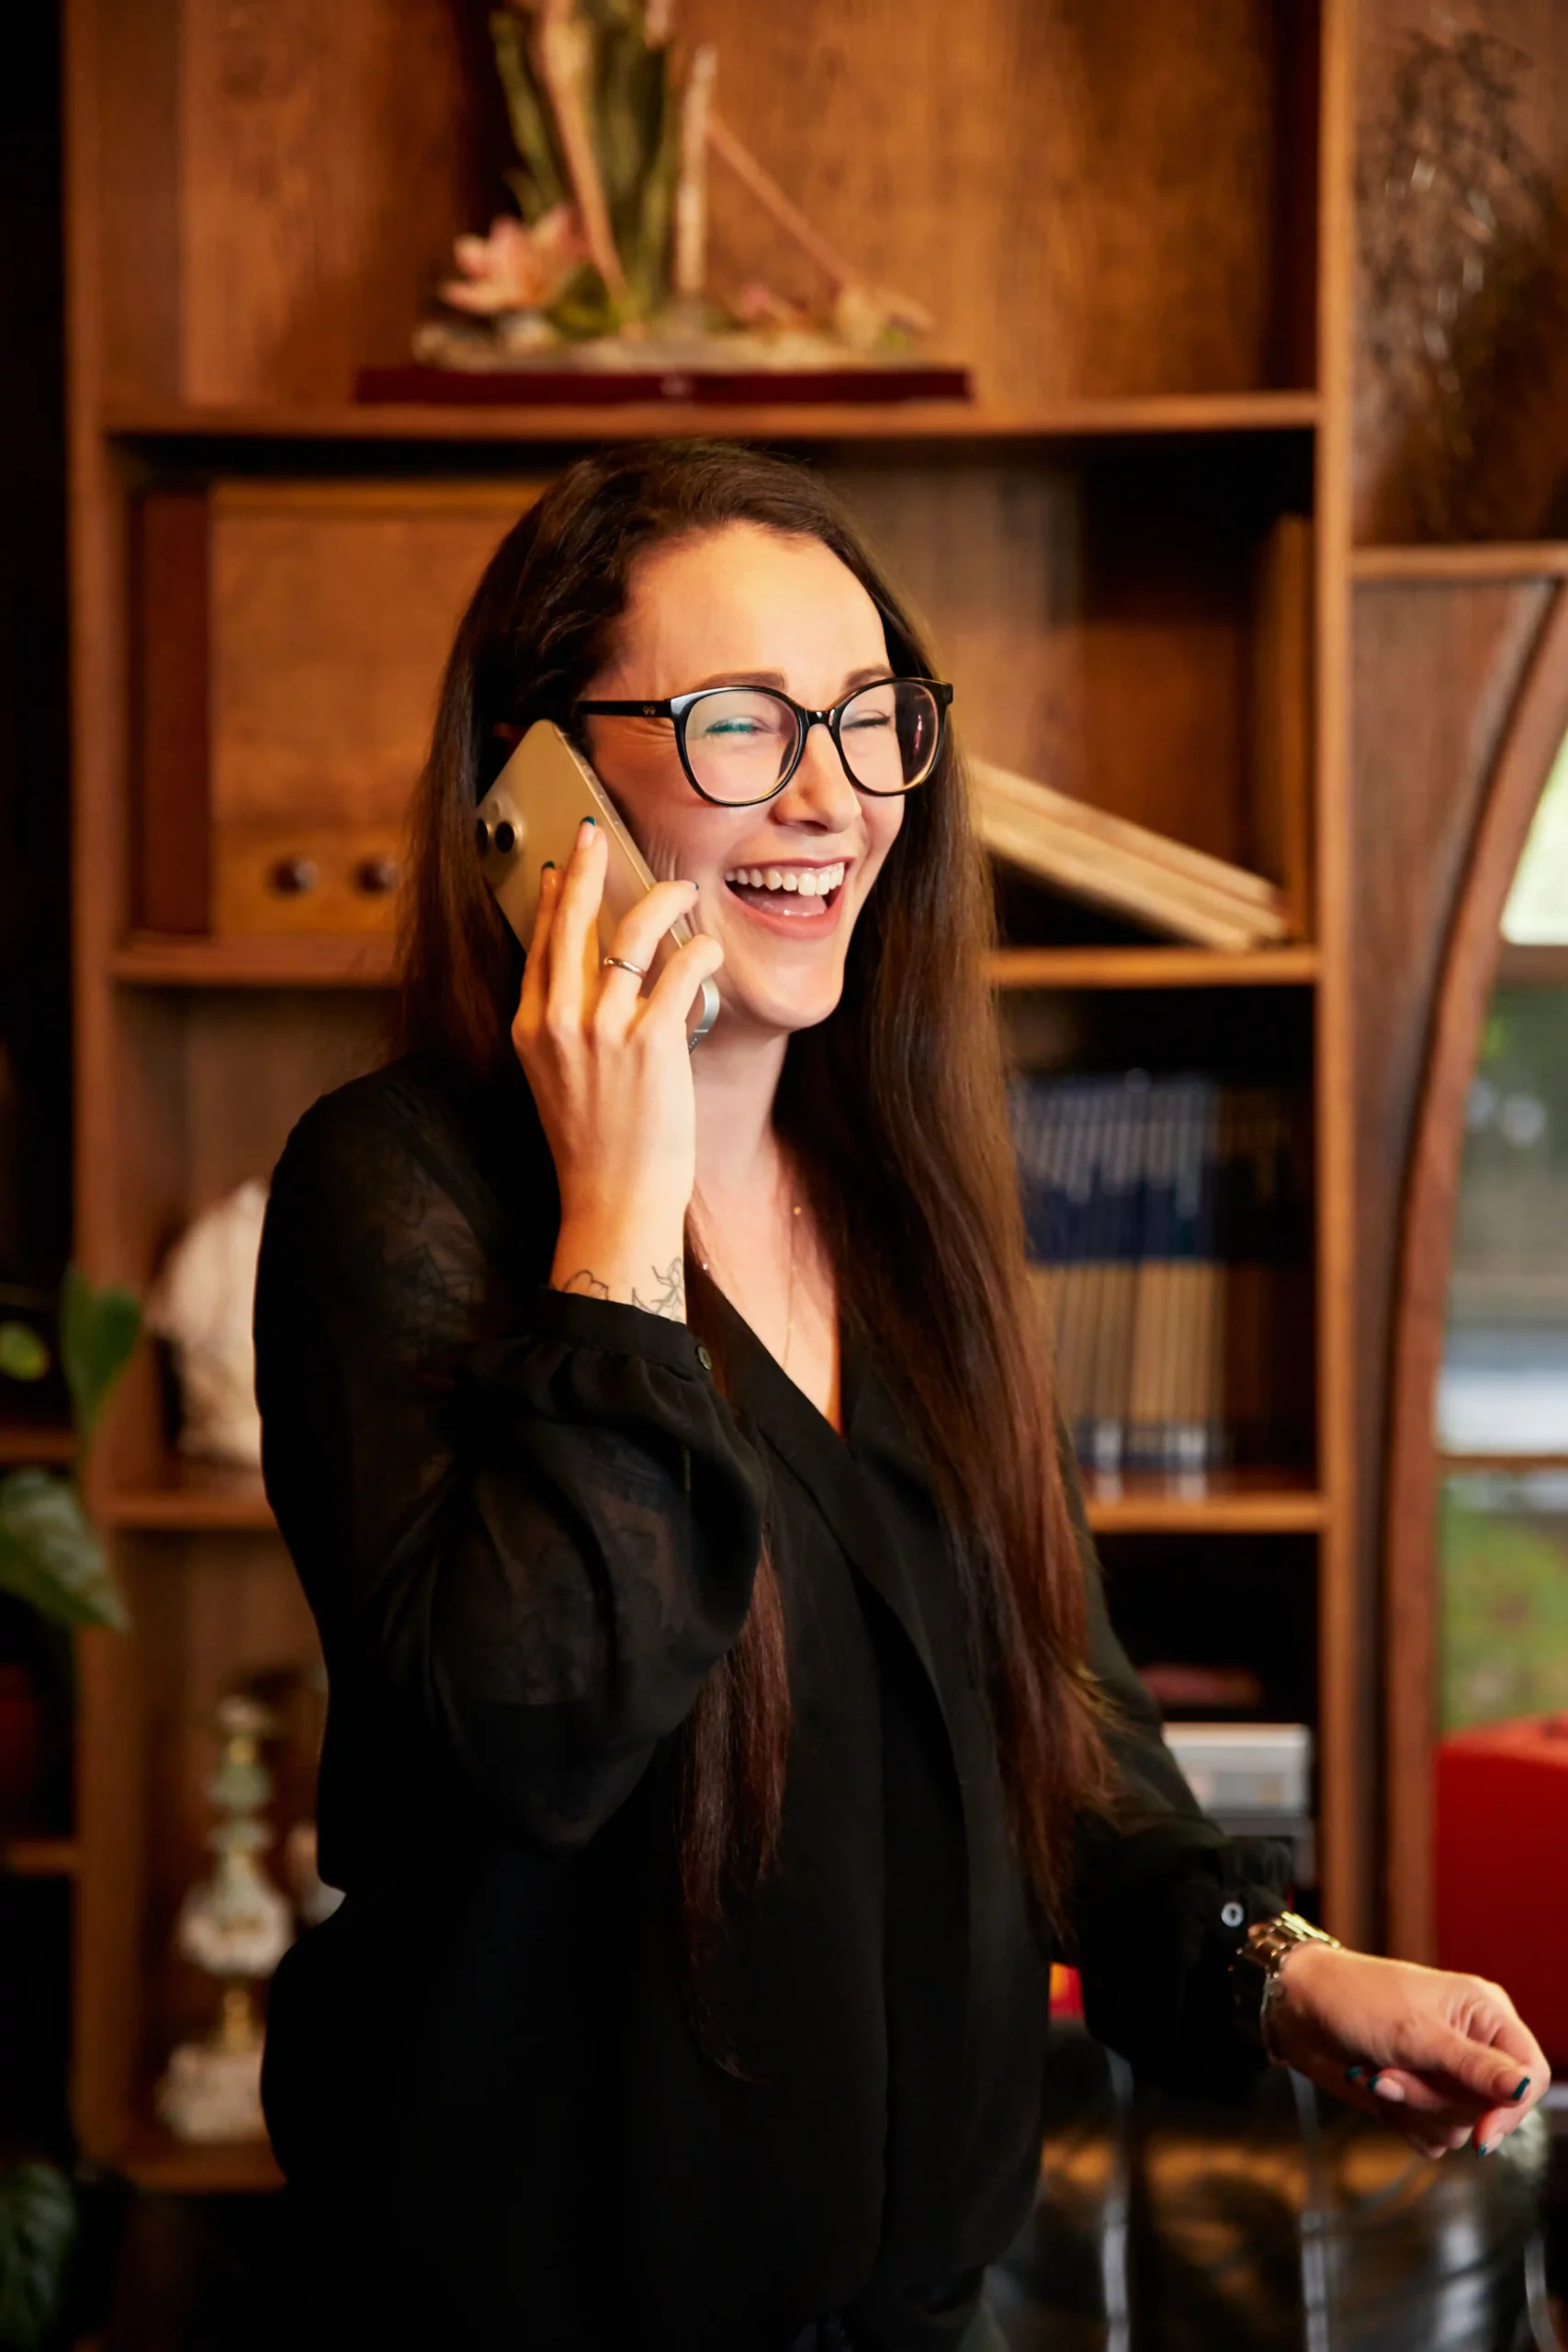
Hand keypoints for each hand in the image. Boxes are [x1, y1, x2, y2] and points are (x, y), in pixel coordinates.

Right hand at [512, 819, 723, 1317]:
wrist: (612, 1200)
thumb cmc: (595, 1146)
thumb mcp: (558, 1081)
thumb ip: (565, 1030)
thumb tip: (587, 983)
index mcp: (530, 1029)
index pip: (538, 945)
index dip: (549, 898)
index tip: (559, 866)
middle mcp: (559, 1022)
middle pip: (570, 923)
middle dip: (584, 869)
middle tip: (595, 833)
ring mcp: (603, 1031)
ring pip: (631, 936)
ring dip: (661, 901)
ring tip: (682, 889)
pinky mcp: (650, 1044)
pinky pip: (680, 972)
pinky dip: (699, 951)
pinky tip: (709, 948)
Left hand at [1266, 1942, 1547, 2158]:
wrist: (1300, 2010)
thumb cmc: (1356, 1999)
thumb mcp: (1416, 2031)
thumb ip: (1473, 2066)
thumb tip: (1523, 2089)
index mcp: (1485, 2014)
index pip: (1529, 2075)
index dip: (1511, 2109)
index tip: (1482, 2134)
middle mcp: (1473, 2047)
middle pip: (1491, 2109)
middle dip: (1437, 2099)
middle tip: (1393, 2072)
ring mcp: (1446, 2076)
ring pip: (1459, 2126)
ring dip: (1414, 2107)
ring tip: (1378, 2074)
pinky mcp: (1420, 2100)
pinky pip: (1432, 2137)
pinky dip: (1402, 2119)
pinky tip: (1377, 2088)